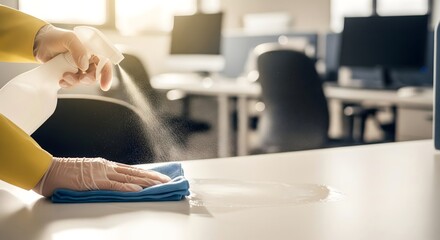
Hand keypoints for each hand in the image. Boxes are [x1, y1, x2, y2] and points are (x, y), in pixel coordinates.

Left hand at [33, 25, 112, 90]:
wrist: (39, 43)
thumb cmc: (56, 37)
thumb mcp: (69, 39)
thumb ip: (78, 50)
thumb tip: (84, 66)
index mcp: (92, 51)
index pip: (105, 63)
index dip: (107, 75)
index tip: (104, 86)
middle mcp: (88, 60)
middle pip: (95, 75)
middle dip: (87, 79)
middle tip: (80, 78)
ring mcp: (79, 68)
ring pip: (84, 81)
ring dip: (75, 81)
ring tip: (64, 75)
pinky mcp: (70, 74)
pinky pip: (73, 84)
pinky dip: (68, 84)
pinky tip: (61, 80)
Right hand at [33, 157, 171, 196]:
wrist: (50, 171)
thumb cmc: (66, 174)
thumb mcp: (88, 174)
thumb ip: (102, 179)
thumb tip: (115, 185)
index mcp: (106, 166)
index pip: (131, 170)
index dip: (146, 173)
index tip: (158, 177)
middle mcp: (107, 167)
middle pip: (135, 172)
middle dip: (153, 176)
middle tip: (167, 180)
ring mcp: (102, 173)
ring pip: (130, 177)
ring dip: (146, 181)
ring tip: (160, 184)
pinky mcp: (95, 181)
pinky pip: (115, 185)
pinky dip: (128, 187)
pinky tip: (139, 189)